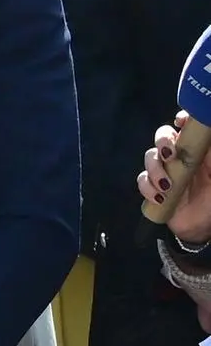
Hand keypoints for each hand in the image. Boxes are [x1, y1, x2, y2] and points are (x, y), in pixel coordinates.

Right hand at [143, 116, 210, 243]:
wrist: (202, 226)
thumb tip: (208, 138)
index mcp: (197, 149)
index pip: (187, 126)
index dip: (181, 119)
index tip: (180, 122)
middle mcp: (180, 156)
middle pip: (163, 136)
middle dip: (162, 142)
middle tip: (169, 155)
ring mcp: (165, 171)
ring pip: (150, 158)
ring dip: (155, 170)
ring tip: (167, 186)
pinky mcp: (153, 188)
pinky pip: (142, 181)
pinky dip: (148, 188)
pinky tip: (160, 198)